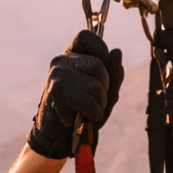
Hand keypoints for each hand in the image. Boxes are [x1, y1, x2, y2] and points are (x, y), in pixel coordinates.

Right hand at [28, 30, 123, 159]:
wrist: (59, 135)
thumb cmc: (82, 111)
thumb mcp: (105, 92)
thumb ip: (114, 74)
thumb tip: (117, 52)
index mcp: (72, 54)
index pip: (89, 37)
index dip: (102, 53)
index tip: (100, 74)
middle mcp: (62, 60)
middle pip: (98, 65)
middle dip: (105, 89)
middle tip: (96, 102)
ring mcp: (57, 74)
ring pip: (95, 86)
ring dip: (99, 105)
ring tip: (90, 112)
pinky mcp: (56, 91)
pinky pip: (87, 102)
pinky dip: (92, 114)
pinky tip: (79, 118)